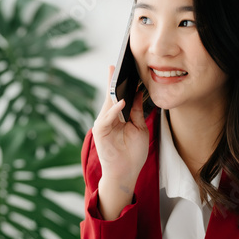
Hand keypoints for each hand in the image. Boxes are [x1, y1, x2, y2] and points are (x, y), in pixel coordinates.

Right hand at [92, 65, 149, 190]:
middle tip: (115, 65)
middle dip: (112, 82)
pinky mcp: (100, 134)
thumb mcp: (139, 128)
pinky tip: (121, 102)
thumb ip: (136, 111)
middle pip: (109, 97)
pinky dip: (113, 110)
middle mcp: (107, 119)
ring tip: (120, 80)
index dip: (117, 82)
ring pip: (107, 105)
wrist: (126, 174)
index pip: (116, 96)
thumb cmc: (133, 153)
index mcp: (117, 117)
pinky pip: (106, 119)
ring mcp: (102, 126)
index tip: (121, 67)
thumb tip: (137, 92)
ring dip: (113, 93)